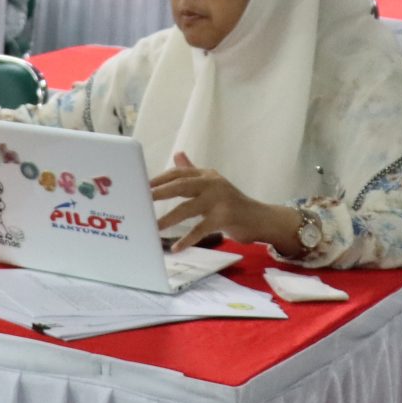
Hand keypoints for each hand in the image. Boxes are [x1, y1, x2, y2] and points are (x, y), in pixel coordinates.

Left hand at [151, 152, 301, 252]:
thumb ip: (193, 173)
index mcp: (207, 175)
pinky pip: (201, 229)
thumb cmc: (231, 203)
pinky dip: (187, 239)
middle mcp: (213, 184)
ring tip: (153, 227)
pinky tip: (176, 247)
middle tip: (140, 199)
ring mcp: (220, 200)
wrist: (261, 219)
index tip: (141, 185)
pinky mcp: (225, 217)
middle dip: (159, 192)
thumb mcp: (212, 185)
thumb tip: (177, 154)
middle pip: (181, 185)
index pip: (178, 174)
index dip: (159, 179)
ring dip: (168, 218)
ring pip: (187, 208)